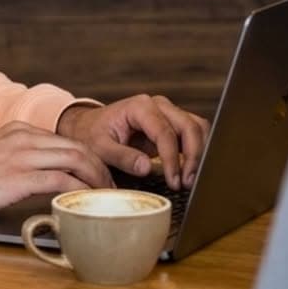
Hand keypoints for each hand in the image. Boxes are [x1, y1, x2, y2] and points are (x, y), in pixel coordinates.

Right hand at [0, 121, 111, 219]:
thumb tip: (45, 178)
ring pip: (75, 160)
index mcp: (19, 131)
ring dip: (97, 179)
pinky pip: (60, 180)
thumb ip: (20, 160)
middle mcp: (23, 138)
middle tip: (111, 189)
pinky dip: (79, 190)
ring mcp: (21, 156)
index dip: (90, 159)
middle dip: (101, 168)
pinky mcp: (17, 177)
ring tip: (106, 197)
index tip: (100, 177)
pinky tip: (85, 202)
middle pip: (78, 148)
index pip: (67, 141)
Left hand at [57, 97, 209, 189]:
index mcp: (140, 107)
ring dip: (199, 153)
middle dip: (193, 156)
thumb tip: (146, 167)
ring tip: (190, 179)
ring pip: (197, 127)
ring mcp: (167, 112)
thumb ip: (122, 157)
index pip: (165, 132)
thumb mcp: (99, 147)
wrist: (88, 126)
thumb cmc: (92, 134)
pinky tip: (191, 170)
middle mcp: (158, 105)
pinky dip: (197, 150)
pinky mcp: (171, 124)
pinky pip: (193, 133)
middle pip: (189, 126)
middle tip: (187, 183)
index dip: (172, 159)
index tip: (174, 181)